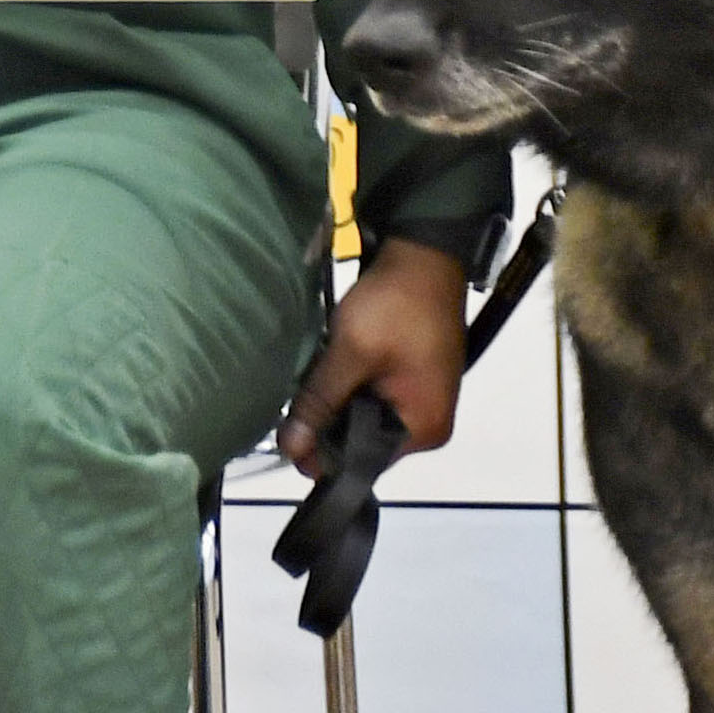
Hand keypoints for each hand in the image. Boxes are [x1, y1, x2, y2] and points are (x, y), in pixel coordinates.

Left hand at [278, 238, 468, 471]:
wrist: (426, 251)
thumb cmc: (397, 305)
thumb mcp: (352, 353)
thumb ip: (320, 403)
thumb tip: (290, 450)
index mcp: (423, 428)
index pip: (363, 461)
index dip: (322, 453)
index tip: (285, 438)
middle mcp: (427, 424)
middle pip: (363, 441)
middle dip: (328, 423)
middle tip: (292, 405)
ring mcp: (421, 400)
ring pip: (363, 417)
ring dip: (336, 402)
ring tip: (309, 383)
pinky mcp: (411, 378)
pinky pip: (372, 396)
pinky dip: (349, 385)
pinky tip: (330, 369)